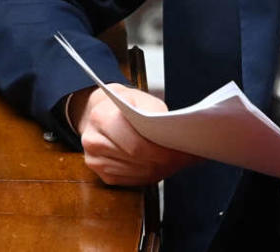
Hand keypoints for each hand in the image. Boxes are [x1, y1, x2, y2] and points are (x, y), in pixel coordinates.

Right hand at [70, 83, 197, 185]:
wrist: (102, 110)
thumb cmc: (126, 103)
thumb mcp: (142, 99)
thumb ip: (155, 114)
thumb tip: (175, 135)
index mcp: (101, 118)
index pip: (135, 143)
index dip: (160, 151)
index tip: (180, 151)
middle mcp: (93, 141)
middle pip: (136, 159)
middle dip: (165, 160)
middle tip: (186, 157)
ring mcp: (95, 161)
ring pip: (136, 172)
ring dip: (160, 169)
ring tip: (179, 160)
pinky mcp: (101, 174)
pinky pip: (132, 180)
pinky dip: (151, 175)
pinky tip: (163, 166)